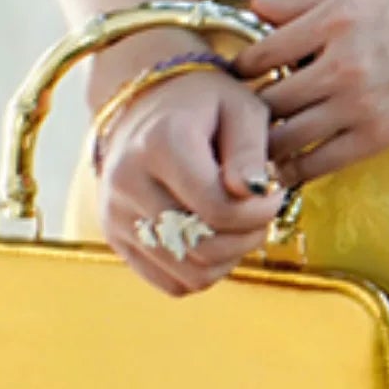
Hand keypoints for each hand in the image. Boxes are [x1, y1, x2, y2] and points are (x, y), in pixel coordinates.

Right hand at [100, 63, 282, 292]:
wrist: (146, 105)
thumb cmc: (203, 105)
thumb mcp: (240, 108)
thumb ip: (251, 151)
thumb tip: (254, 193)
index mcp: (159, 144)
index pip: (218, 209)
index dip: (260, 211)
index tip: (273, 192)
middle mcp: (127, 182)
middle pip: (203, 248)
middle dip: (247, 238)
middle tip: (260, 212)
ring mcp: (115, 215)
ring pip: (190, 274)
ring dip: (228, 258)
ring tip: (238, 224)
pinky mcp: (115, 238)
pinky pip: (172, 283)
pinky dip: (203, 270)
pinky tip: (212, 235)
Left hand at [228, 0, 388, 184]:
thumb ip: (299, 2)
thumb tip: (251, 3)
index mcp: (332, 22)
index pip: (260, 55)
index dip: (239, 69)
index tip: (234, 77)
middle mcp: (341, 66)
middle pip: (267, 101)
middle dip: (245, 110)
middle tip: (233, 117)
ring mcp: (360, 106)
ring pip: (286, 137)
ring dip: (264, 142)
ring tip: (252, 143)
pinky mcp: (379, 136)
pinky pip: (320, 162)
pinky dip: (296, 167)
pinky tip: (284, 166)